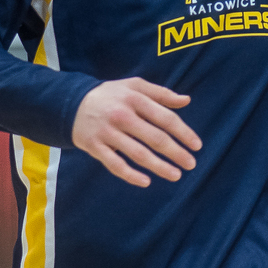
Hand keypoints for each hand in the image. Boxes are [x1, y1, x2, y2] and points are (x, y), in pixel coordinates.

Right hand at [72, 78, 201, 186]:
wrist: (70, 103)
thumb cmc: (110, 95)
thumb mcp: (134, 85)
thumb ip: (161, 93)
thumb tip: (186, 100)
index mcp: (135, 99)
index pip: (165, 118)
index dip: (183, 132)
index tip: (197, 146)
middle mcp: (122, 115)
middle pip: (154, 138)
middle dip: (176, 152)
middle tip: (191, 164)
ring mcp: (108, 133)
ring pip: (138, 154)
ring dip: (159, 166)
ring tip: (176, 175)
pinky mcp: (95, 147)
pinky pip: (115, 164)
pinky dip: (130, 175)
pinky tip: (146, 182)